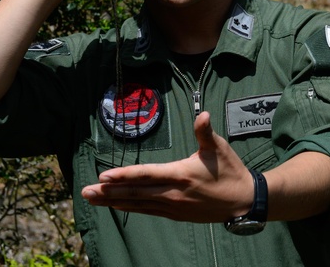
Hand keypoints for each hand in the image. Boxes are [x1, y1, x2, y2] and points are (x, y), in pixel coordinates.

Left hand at [80, 111, 253, 221]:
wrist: (244, 202)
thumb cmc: (230, 172)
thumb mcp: (219, 148)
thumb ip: (205, 132)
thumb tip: (203, 114)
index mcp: (180, 175)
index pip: (146, 175)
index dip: (124, 176)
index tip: (103, 176)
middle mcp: (172, 194)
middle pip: (134, 193)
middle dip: (108, 192)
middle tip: (85, 191)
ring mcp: (172, 206)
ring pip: (136, 204)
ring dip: (113, 201)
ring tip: (92, 199)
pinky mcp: (175, 214)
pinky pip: (146, 210)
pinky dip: (129, 207)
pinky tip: (116, 205)